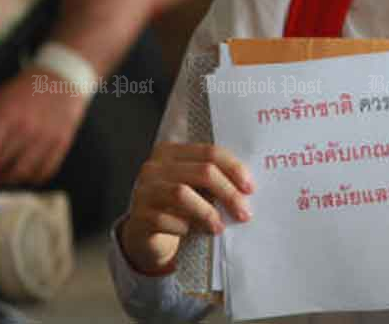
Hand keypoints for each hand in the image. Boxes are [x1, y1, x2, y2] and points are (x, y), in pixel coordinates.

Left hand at [0, 69, 87, 185]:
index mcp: (8, 114)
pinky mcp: (62, 143)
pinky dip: (32, 179)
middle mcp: (28, 127)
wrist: (63, 78)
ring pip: (22, 173)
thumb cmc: (25, 89)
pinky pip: (45, 171)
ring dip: (8, 181)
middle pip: (2, 165)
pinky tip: (25, 174)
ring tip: (1, 178)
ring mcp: (47, 137)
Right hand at [119, 143, 253, 274]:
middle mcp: (154, 167)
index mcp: (171, 152)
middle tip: (243, 212)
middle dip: (227, 192)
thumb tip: (246, 190)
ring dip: (208, 212)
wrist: (147, 236)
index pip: (209, 152)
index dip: (233, 169)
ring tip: (220, 227)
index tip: (250, 188)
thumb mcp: (195, 189)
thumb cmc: (177, 208)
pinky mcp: (138, 216)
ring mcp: (144, 191)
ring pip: (182, 194)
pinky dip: (185, 227)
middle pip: (201, 172)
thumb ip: (212, 181)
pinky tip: (194, 233)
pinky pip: (166, 219)